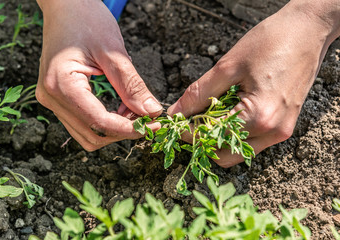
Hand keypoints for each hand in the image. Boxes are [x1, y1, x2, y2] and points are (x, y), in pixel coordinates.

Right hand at [35, 0, 162, 150]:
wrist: (66, 6)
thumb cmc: (86, 20)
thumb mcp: (113, 51)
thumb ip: (131, 85)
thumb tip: (151, 111)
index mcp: (60, 84)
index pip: (99, 122)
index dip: (129, 129)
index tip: (153, 125)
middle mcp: (50, 98)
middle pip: (92, 135)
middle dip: (123, 132)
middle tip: (147, 119)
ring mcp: (51, 100)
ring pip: (87, 134)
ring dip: (114, 130)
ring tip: (135, 113)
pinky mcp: (58, 99)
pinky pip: (83, 123)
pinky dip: (105, 123)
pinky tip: (121, 110)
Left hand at [168, 0, 339, 166]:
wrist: (307, 31)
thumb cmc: (270, 42)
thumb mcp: (228, 66)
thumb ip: (198, 94)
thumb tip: (175, 113)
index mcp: (258, 117)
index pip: (210, 137)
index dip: (186, 132)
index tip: (173, 123)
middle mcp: (271, 132)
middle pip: (223, 155)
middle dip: (200, 141)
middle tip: (187, 121)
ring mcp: (280, 132)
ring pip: (237, 152)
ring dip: (216, 140)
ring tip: (205, 116)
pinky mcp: (284, 126)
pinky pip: (251, 142)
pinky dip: (233, 134)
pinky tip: (224, 114)